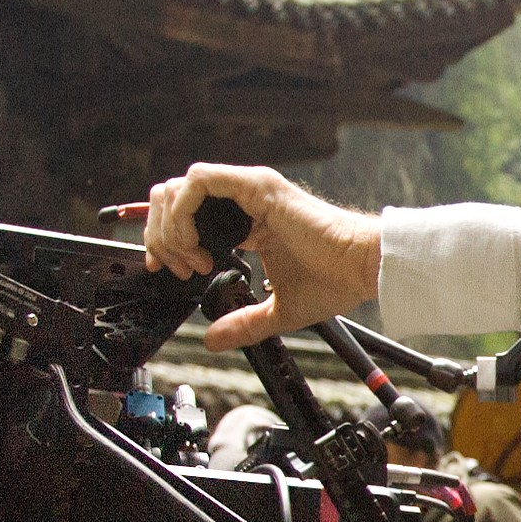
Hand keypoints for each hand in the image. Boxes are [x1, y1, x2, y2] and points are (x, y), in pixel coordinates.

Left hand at [142, 165, 381, 349]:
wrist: (360, 268)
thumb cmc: (333, 281)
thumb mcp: (277, 311)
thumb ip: (243, 323)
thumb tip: (212, 339)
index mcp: (247, 221)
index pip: (187, 217)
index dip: (166, 242)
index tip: (169, 271)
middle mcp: (245, 200)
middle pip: (173, 197)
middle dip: (160, 234)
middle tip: (174, 267)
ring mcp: (249, 189)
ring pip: (179, 186)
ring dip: (171, 225)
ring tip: (189, 258)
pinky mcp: (257, 186)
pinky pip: (199, 182)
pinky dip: (184, 213)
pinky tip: (197, 245)